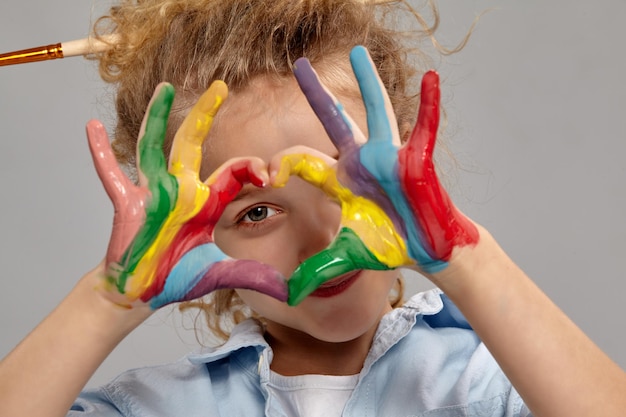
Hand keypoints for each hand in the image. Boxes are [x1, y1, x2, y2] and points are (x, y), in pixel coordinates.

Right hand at [86, 81, 287, 308]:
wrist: (143, 292)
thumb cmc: (178, 277)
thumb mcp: (220, 273)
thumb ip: (251, 275)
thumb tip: (289, 291)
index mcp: (206, 202)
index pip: (233, 172)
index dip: (251, 168)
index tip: (269, 173)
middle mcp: (181, 190)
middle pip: (193, 143)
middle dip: (206, 114)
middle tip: (221, 85)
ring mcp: (152, 193)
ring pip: (154, 146)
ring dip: (157, 117)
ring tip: (164, 88)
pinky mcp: (127, 204)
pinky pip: (112, 174)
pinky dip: (101, 152)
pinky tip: (92, 127)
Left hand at [273, 46, 477, 304]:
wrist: (426, 250)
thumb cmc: (390, 246)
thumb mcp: (346, 257)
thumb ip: (317, 271)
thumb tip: (288, 298)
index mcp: (340, 179)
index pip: (302, 159)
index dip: (280, 163)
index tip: (265, 174)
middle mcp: (361, 161)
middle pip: (333, 121)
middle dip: (315, 94)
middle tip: (297, 65)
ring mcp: (389, 157)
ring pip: (377, 111)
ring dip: (368, 82)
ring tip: (358, 52)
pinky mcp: (417, 161)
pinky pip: (424, 127)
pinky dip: (429, 105)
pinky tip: (431, 79)